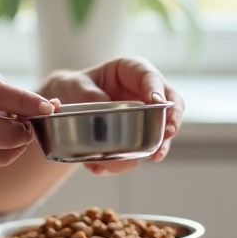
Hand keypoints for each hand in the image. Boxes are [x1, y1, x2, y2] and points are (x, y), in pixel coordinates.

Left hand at [38, 57, 184, 174]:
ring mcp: (145, 116)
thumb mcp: (76, 86)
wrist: (65, 108)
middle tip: (166, 135)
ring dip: (155, 147)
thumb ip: (88, 94)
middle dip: (171, 122)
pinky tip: (102, 167)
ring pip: (161, 131)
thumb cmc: (75, 88)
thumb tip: (105, 106)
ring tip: (145, 158)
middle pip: (170, 104)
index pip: (151, 77)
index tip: (157, 101)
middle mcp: (144, 92)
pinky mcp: (138, 137)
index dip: (157, 89)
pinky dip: (125, 161)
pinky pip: (141, 150)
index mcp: (132, 71)